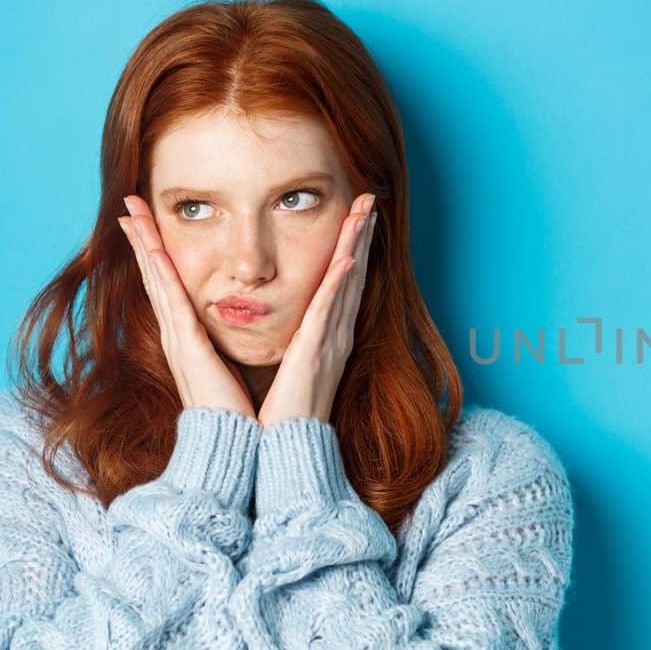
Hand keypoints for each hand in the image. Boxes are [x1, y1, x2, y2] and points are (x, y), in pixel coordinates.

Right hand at [118, 195, 256, 418]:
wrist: (232, 444)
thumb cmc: (235, 412)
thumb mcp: (229, 369)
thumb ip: (224, 349)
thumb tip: (229, 336)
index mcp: (188, 339)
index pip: (169, 288)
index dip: (156, 255)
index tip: (146, 225)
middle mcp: (177, 336)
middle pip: (156, 277)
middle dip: (142, 240)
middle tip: (129, 207)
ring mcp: (178, 340)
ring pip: (158, 281)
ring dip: (144, 245)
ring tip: (131, 214)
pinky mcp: (187, 348)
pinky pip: (172, 301)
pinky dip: (161, 273)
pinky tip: (152, 247)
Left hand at [256, 193, 377, 427]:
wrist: (284, 448)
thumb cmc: (282, 414)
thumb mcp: (290, 369)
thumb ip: (295, 344)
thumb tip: (293, 329)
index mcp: (325, 337)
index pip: (342, 284)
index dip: (351, 249)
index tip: (356, 220)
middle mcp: (335, 335)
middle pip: (352, 275)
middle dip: (360, 236)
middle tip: (368, 201)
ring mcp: (330, 343)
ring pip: (347, 284)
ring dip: (355, 246)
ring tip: (364, 215)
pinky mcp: (316, 353)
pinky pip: (329, 312)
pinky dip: (339, 285)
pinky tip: (347, 260)